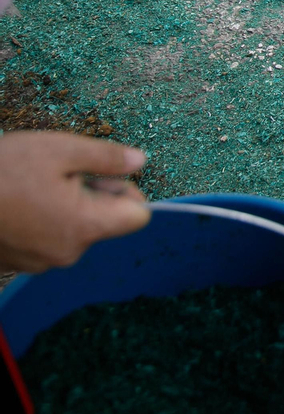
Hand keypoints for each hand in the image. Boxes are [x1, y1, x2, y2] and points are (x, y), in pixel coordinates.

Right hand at [0, 132, 150, 272]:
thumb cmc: (0, 170)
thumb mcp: (59, 149)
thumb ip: (106, 157)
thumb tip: (140, 161)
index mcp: (84, 226)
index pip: (138, 217)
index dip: (128, 191)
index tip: (104, 174)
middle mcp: (67, 253)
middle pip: (106, 223)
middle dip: (95, 196)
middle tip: (63, 173)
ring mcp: (40, 263)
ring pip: (75, 231)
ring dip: (67, 208)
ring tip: (34, 187)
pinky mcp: (18, 264)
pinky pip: (48, 240)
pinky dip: (43, 222)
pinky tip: (19, 204)